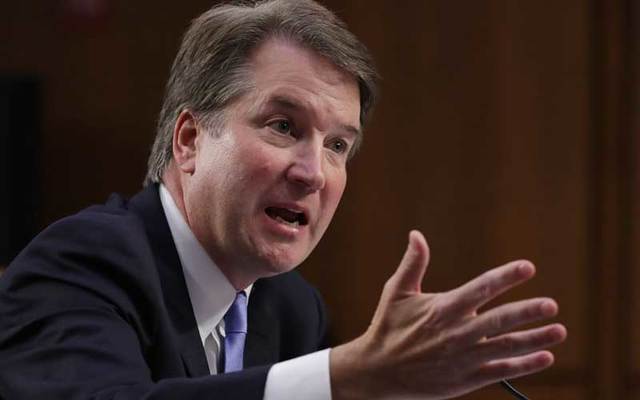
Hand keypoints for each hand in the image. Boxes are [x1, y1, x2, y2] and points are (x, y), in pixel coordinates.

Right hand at [330, 230, 566, 399]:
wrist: (378, 370)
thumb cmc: (388, 327)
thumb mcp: (396, 291)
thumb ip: (413, 263)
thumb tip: (416, 234)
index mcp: (443, 308)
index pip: (481, 288)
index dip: (506, 276)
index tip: (528, 267)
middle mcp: (457, 333)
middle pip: (500, 320)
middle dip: (528, 312)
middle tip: (551, 305)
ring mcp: (464, 358)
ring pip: (507, 347)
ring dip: (535, 339)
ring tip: (559, 331)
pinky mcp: (466, 378)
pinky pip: (501, 371)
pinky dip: (524, 365)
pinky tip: (544, 358)